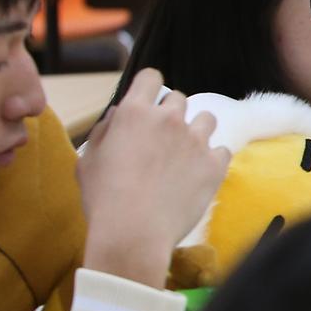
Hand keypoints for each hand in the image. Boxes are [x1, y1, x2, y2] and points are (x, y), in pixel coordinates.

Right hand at [77, 70, 229, 287]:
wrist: (134, 233)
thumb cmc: (104, 199)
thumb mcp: (88, 160)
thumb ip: (104, 131)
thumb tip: (119, 115)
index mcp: (135, 113)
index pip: (151, 77)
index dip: (149, 86)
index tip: (148, 101)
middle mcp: (169, 120)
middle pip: (178, 99)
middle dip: (170, 114)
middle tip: (160, 139)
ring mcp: (196, 141)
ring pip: (206, 119)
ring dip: (196, 130)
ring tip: (183, 154)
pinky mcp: (215, 164)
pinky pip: (222, 150)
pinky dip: (212, 158)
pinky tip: (197, 173)